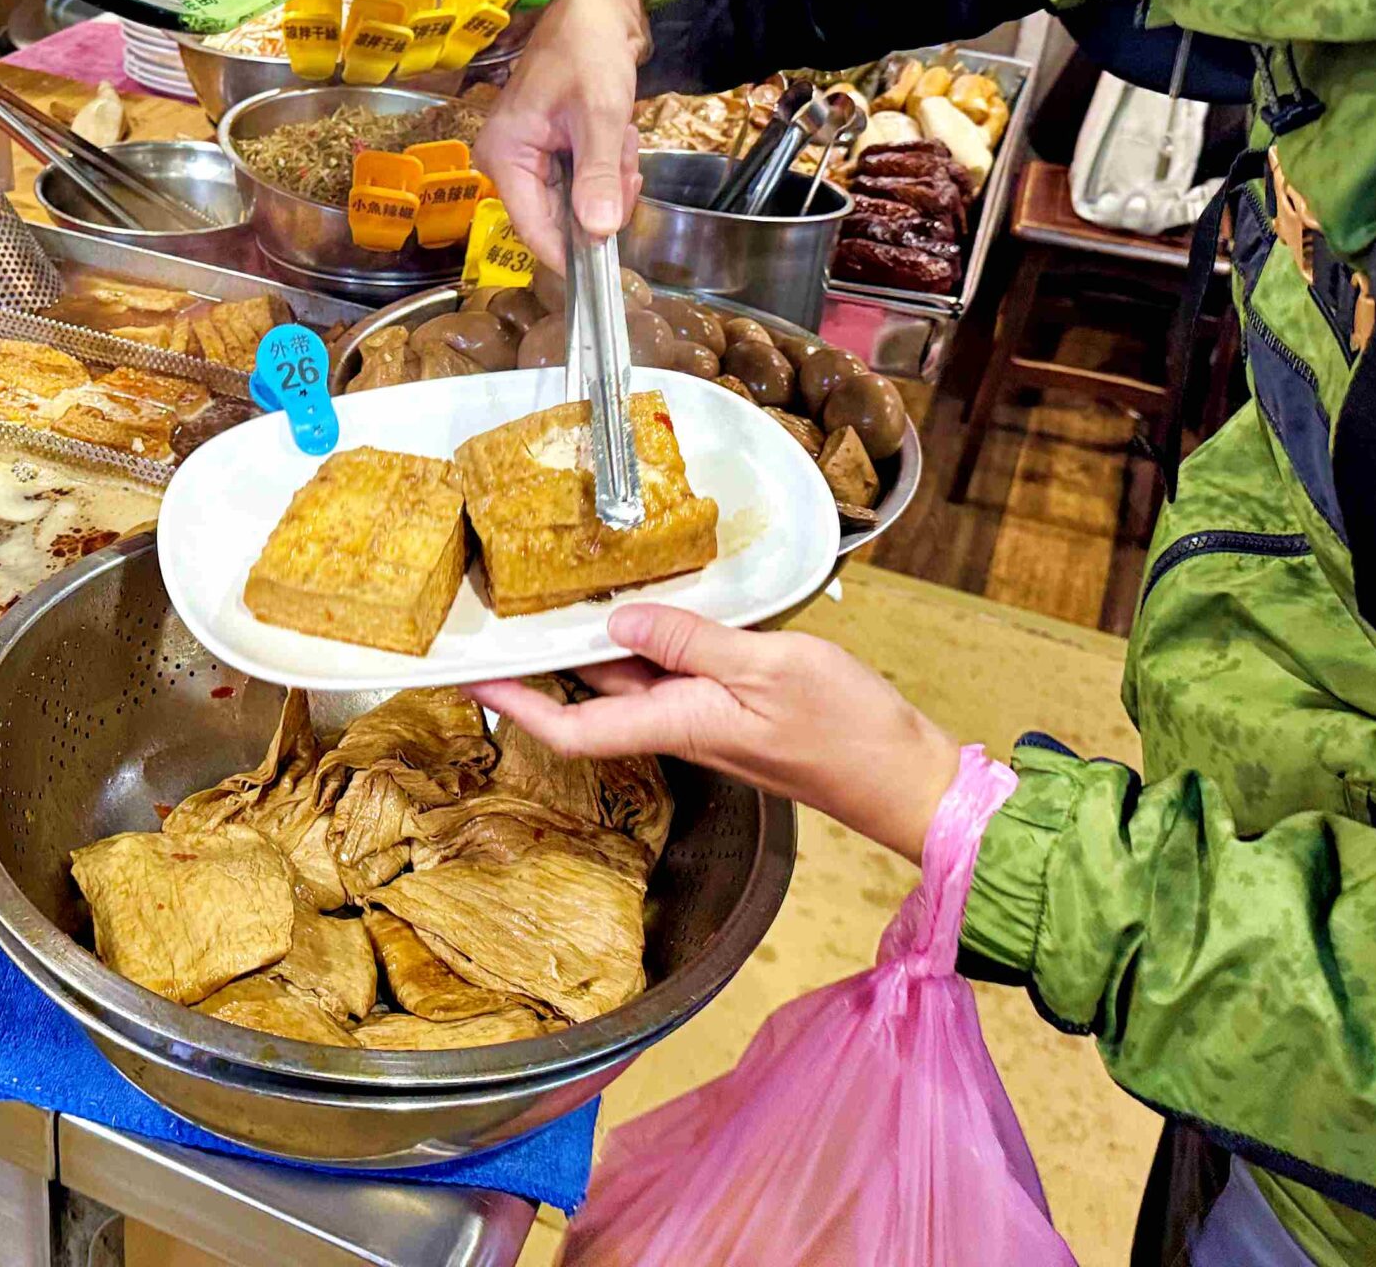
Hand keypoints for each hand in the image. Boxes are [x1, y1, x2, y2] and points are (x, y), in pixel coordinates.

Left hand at [468, 605, 962, 861]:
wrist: (906, 776)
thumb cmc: (848, 729)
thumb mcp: (769, 670)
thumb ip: (691, 643)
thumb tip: (617, 626)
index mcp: (679, 722)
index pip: (576, 724)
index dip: (517, 706)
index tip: (468, 684)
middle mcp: (681, 724)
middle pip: (592, 696)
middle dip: (539, 666)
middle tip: (494, 624)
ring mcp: (706, 717)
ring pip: (629, 679)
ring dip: (587, 647)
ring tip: (547, 600)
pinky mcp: (733, 705)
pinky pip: (671, 671)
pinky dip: (647, 639)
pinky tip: (642, 606)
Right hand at [475, 0, 649, 271]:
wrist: (598, 11)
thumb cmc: (589, 50)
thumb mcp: (600, 115)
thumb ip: (598, 176)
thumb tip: (599, 233)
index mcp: (504, 155)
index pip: (533, 230)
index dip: (571, 253)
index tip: (609, 264)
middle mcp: (507, 163)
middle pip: (560, 219)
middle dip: (602, 194)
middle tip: (620, 153)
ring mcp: (528, 160)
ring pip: (578, 203)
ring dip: (610, 177)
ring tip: (617, 135)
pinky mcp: (548, 156)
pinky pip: (583, 184)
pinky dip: (607, 167)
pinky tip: (613, 136)